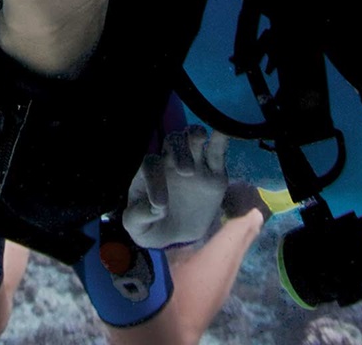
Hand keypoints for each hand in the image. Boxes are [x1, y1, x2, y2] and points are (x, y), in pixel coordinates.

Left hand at [123, 126, 231, 247]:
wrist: (176, 231)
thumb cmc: (151, 224)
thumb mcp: (138, 228)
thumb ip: (137, 217)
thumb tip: (155, 210)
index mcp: (148, 171)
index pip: (150, 164)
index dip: (154, 181)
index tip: (160, 207)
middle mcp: (170, 160)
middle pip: (173, 142)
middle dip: (180, 152)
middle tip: (186, 172)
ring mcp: (193, 163)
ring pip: (192, 139)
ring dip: (195, 135)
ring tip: (200, 138)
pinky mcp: (214, 172)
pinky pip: (218, 150)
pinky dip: (221, 138)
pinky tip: (224, 130)